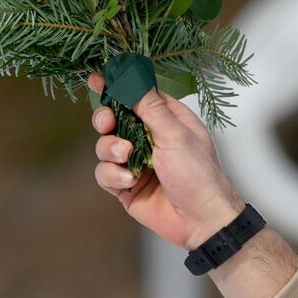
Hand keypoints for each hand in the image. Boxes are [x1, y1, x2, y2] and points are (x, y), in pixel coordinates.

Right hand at [87, 70, 246, 248]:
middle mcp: (151, 139)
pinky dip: (113, 175)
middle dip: (106, 120)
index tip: (95, 79)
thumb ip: (150, 107)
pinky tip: (130, 181)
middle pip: (114, 119)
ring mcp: (137, 162)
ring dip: (110, 150)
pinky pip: (104, 173)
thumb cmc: (198, 175)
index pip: (137, 96)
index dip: (117, 87)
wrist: (202, 220)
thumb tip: (131, 77)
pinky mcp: (126, 186)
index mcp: (168, 121)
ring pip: (104, 146)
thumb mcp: (175, 134)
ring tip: (127, 157)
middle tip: (108, 123)